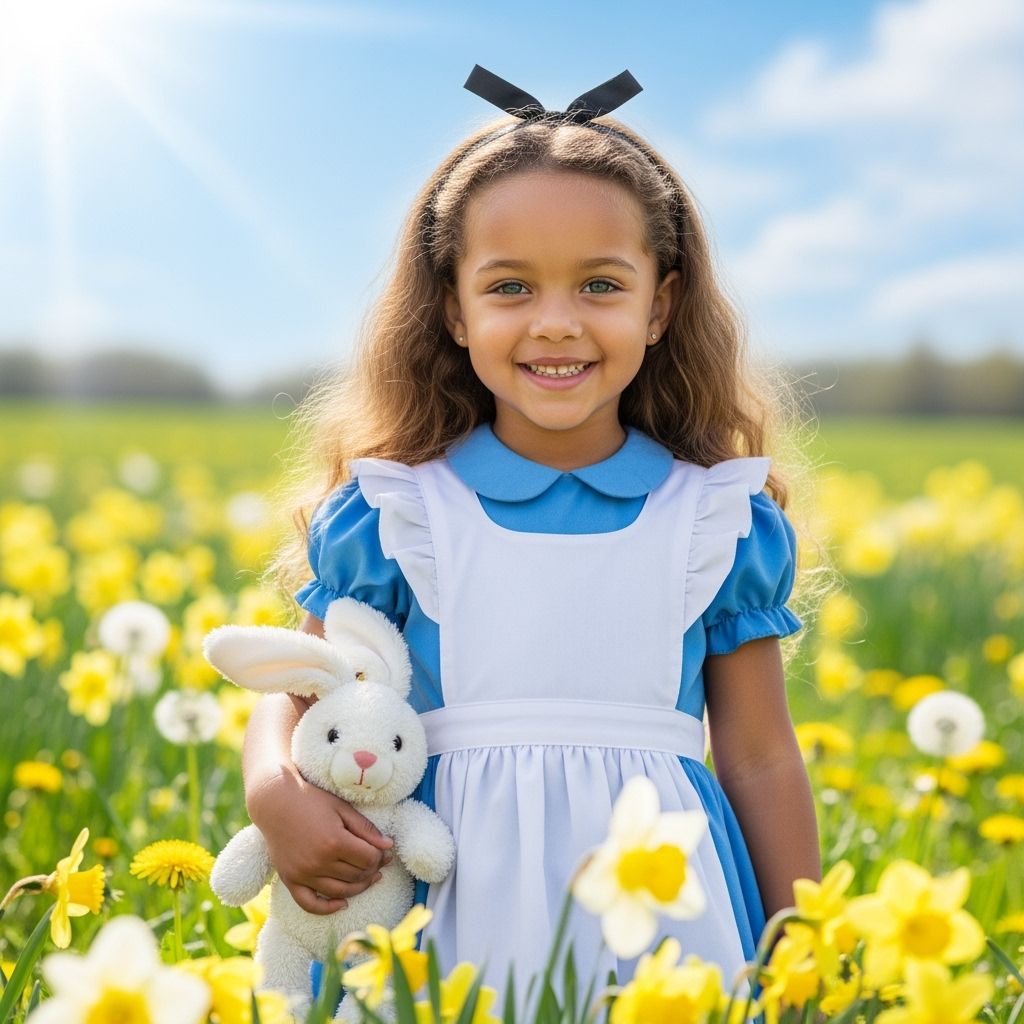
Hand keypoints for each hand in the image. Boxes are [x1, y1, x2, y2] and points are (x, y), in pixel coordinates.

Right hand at [248, 765, 393, 915]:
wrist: (275, 802)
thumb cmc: (312, 800)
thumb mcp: (343, 808)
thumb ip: (366, 829)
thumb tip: (389, 846)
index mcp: (334, 841)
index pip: (368, 859)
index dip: (380, 856)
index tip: (384, 851)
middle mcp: (318, 862)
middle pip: (357, 876)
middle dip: (372, 870)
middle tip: (378, 862)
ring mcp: (303, 874)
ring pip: (340, 892)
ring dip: (358, 888)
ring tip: (368, 878)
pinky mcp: (290, 880)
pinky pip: (310, 904)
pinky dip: (327, 909)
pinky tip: (342, 904)